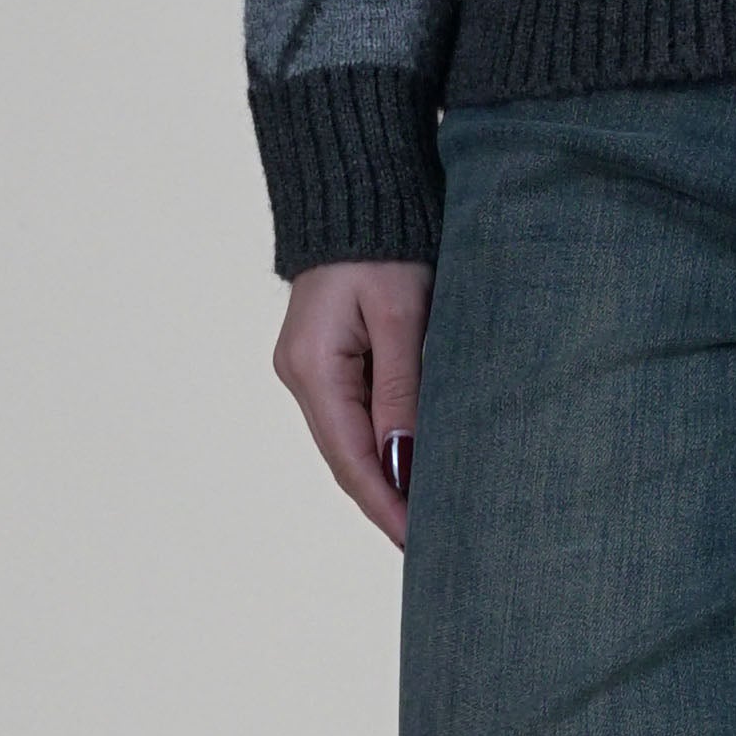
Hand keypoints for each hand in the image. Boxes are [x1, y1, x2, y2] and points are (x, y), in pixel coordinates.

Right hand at [274, 260, 431, 547]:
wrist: (356, 190)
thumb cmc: (385, 243)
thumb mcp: (400, 314)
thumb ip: (402, 388)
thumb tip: (403, 462)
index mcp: (313, 368)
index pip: (351, 459)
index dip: (386, 506)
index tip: (420, 544)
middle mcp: (302, 375)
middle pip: (346, 459)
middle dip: (387, 504)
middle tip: (433, 546)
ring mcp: (311, 369)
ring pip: (351, 442)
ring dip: (387, 479)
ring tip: (430, 518)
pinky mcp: (328, 359)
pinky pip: (356, 417)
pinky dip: (384, 446)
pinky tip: (413, 467)